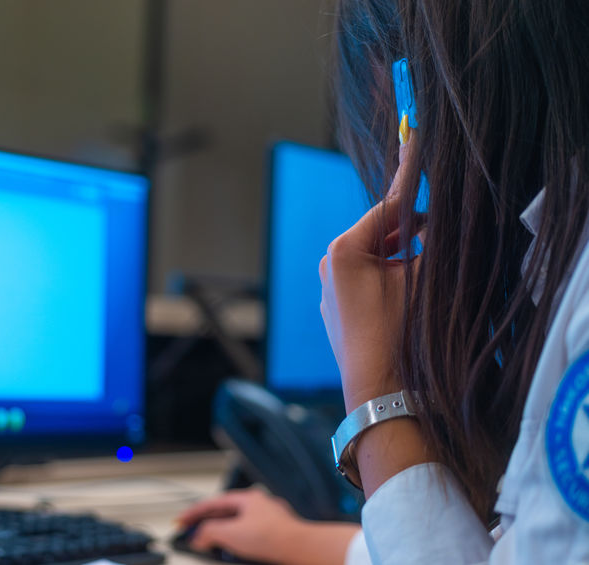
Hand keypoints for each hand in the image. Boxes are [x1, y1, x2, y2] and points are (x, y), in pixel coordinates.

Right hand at [175, 489, 359, 564]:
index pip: (213, 503)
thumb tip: (199, 537)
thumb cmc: (274, 536)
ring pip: (237, 528)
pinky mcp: (275, 537)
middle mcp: (259, 506)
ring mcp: (268, 521)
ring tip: (214, 550)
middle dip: (208, 528)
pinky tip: (235, 556)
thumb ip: (209, 532)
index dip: (193, 513)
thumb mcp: (231, 533)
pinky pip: (249, 539)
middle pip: (225, 515)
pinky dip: (237, 547)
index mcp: (247, 498)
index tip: (181, 522)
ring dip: (223, 539)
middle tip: (194, 538)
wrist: (301, 550)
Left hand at [318, 136, 418, 411]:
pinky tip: (408, 294)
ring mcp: (329, 291)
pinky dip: (387, 279)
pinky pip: (364, 283)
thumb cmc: (402, 332)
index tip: (415, 139)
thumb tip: (431, 226)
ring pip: (373, 259)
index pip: (388, 206)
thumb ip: (428, 244)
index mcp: (344, 250)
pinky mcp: (335, 312)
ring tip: (426, 271)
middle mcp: (329, 266)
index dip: (409, 176)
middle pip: (379, 233)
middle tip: (441, 231)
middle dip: (411, 230)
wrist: (383, 392)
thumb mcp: (424, 279)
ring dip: (400, 257)